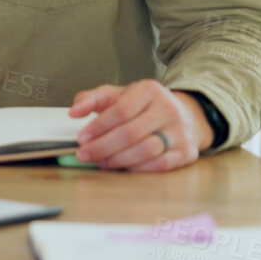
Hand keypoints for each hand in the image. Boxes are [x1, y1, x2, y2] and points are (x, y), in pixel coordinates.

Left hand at [71, 79, 208, 171]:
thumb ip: (92, 99)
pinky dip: (137, 168)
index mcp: (149, 90)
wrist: (183, 116)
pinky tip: (122, 167)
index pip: (120, 111)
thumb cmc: (143, 106)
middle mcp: (168, 109)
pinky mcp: (186, 152)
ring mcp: (180, 131)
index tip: (81, 138)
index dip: (98, 127)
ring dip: (117, 160)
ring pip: (145, 151)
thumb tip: (73, 111)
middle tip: (84, 155)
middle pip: (130, 133)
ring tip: (100, 162)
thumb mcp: (117, 95)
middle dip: (102, 147)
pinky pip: (159, 165)